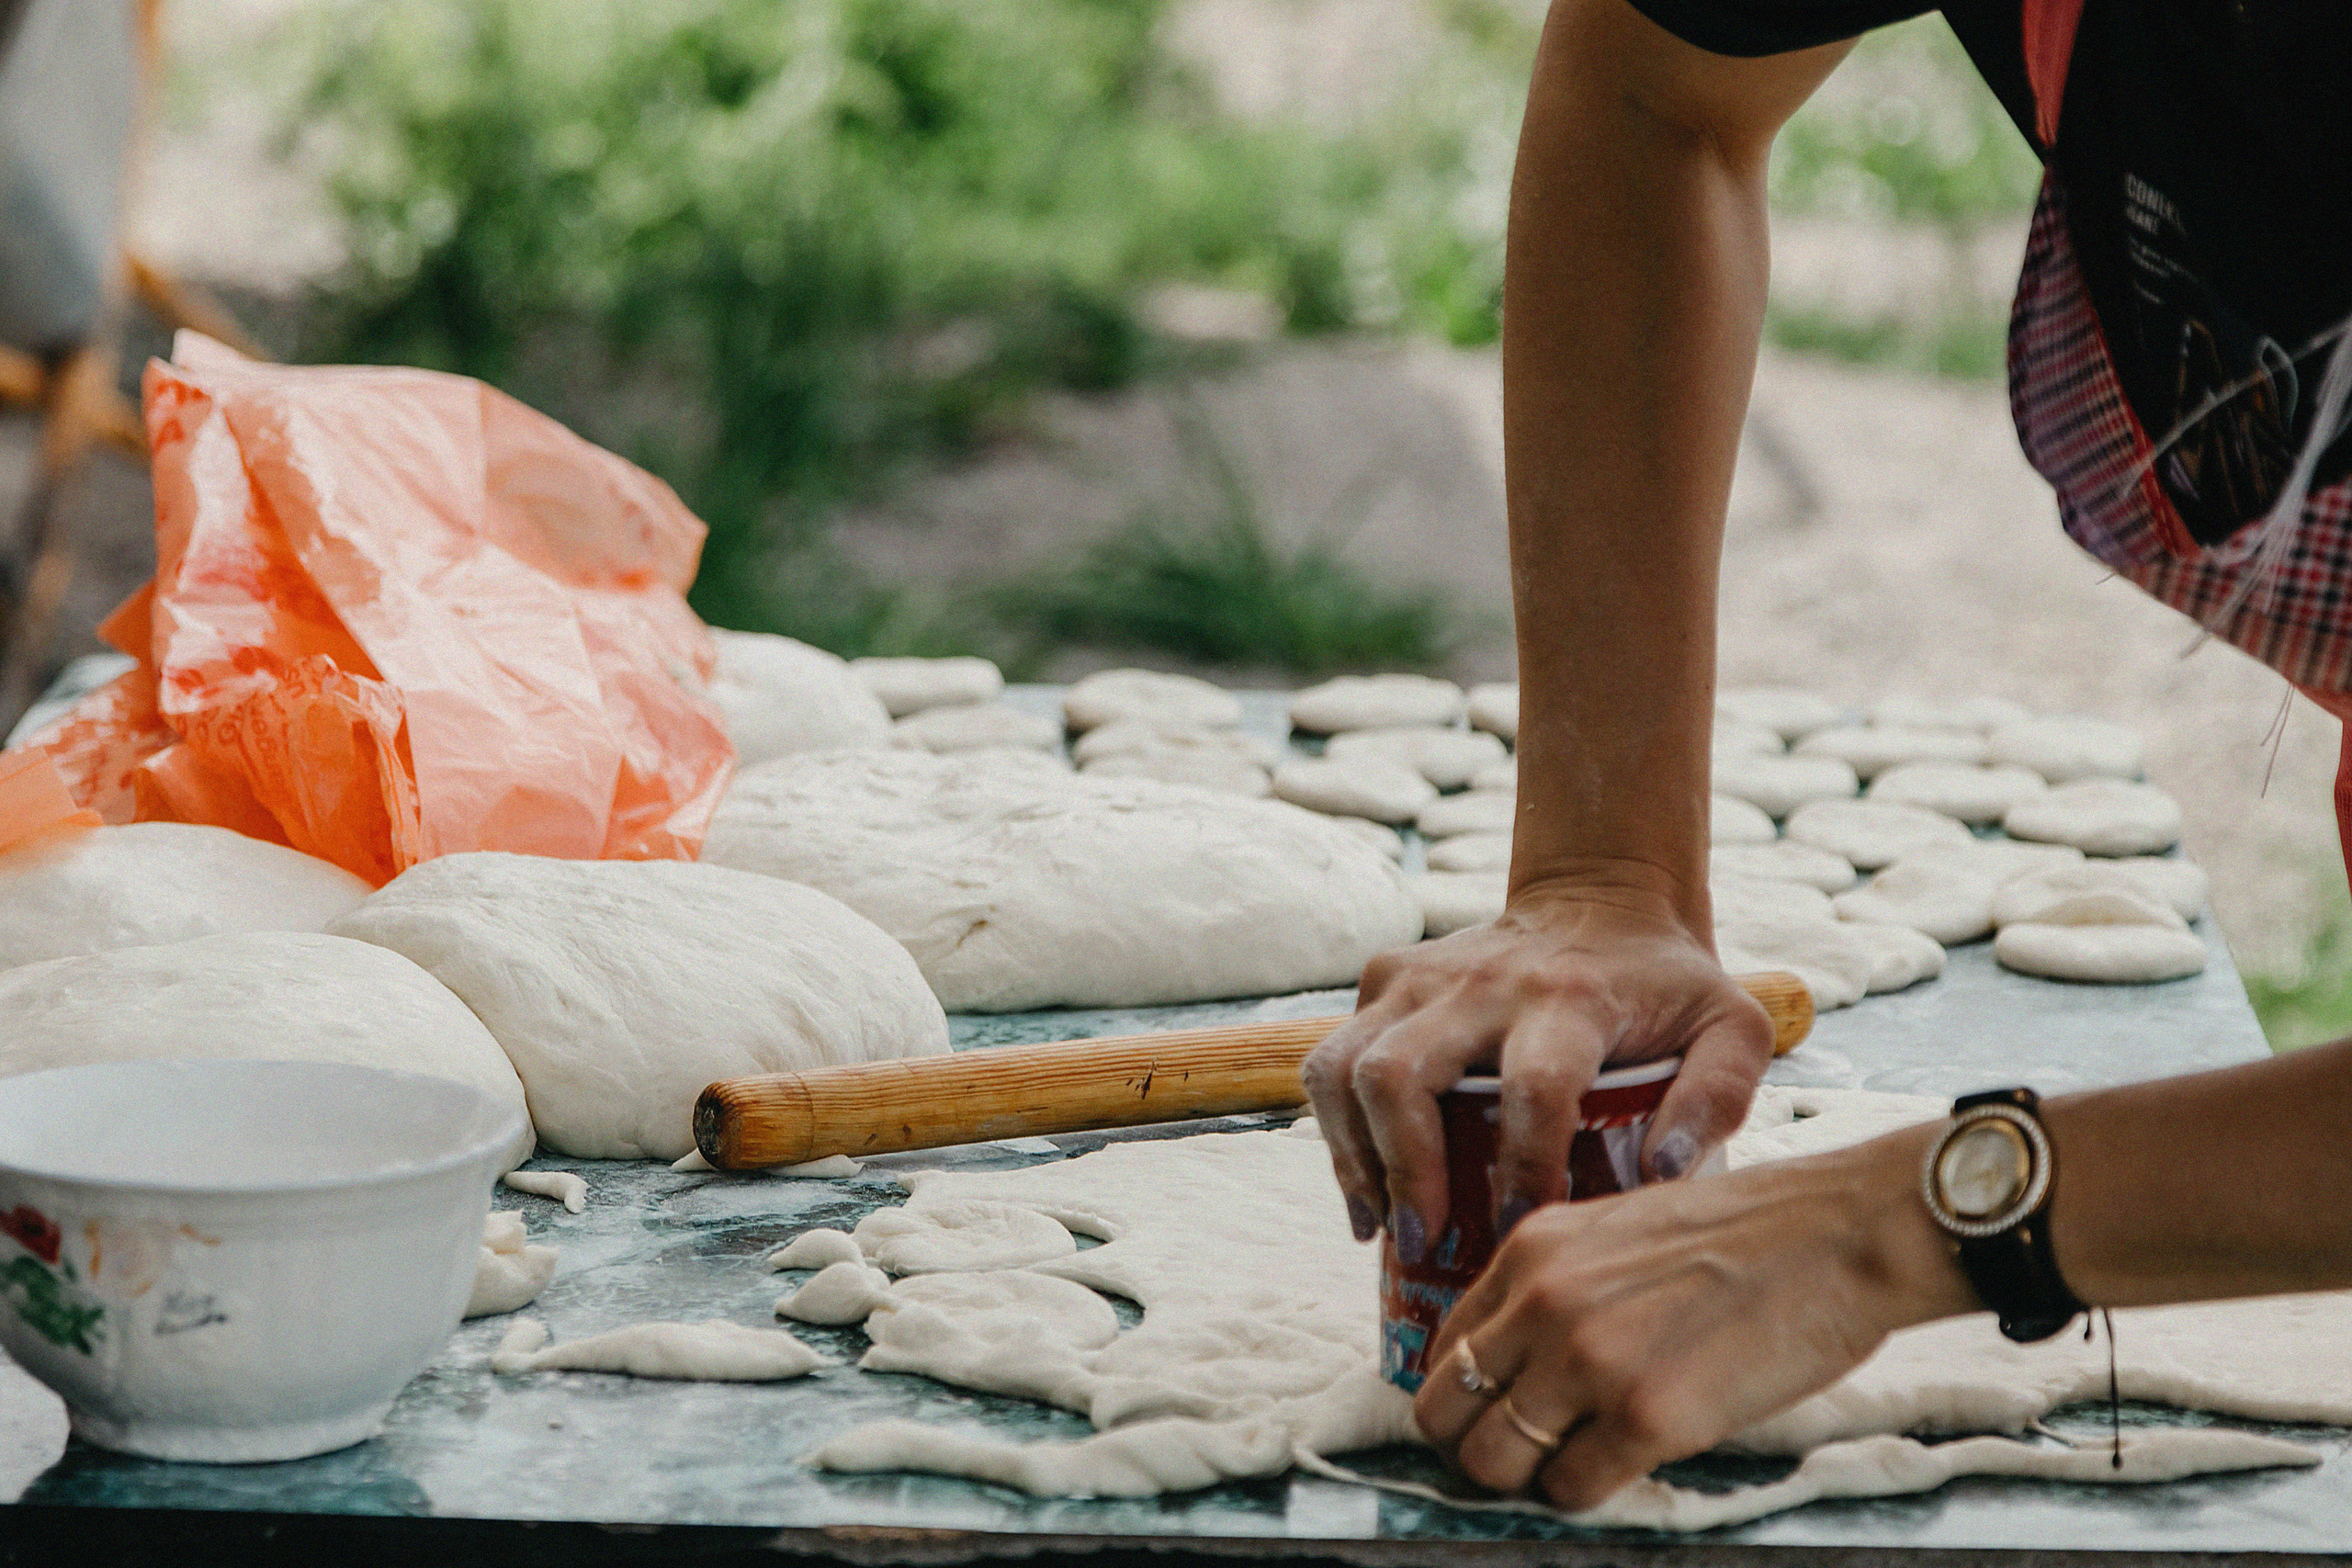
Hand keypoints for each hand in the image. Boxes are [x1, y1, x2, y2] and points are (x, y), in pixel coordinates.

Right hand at [1301, 875, 1773, 1256]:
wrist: (1603, 898)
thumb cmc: (1668, 987)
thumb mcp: (1732, 1029)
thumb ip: (1719, 1098)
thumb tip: (1661, 1175)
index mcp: (1570, 996)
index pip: (1530, 1088)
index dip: (1521, 1168)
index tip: (1519, 1228)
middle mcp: (1482, 981)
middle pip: (1400, 1075)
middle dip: (1403, 1170)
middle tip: (1425, 1238)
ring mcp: (1421, 974)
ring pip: (1343, 1066)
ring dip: (1351, 1155)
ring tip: (1379, 1225)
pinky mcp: (1386, 976)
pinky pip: (1330, 1058)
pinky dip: (1334, 1129)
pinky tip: (1365, 1185)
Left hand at [1413, 1126, 1974, 1508]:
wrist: (1839, 1234)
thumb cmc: (1748, 1232)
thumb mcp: (1619, 1229)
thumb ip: (1559, 1283)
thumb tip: (1521, 1355)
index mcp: (1532, 1249)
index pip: (1447, 1346)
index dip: (1464, 1393)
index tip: (1491, 1415)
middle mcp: (1543, 1302)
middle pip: (1446, 1410)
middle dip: (1472, 1445)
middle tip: (1519, 1458)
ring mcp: (1590, 1361)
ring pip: (1493, 1459)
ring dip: (1524, 1478)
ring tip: (1568, 1468)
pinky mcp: (1647, 1417)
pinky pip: (1572, 1489)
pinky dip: (1585, 1495)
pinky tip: (1620, 1470)